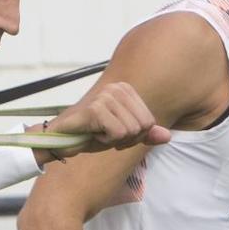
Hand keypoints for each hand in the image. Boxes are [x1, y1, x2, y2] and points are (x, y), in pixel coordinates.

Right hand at [34, 82, 169, 162]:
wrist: (61, 139)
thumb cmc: (92, 134)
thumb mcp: (124, 135)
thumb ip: (146, 134)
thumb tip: (168, 136)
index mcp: (126, 89)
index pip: (150, 122)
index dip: (133, 135)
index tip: (113, 132)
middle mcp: (116, 88)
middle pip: (143, 127)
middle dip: (126, 139)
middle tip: (105, 134)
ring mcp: (105, 96)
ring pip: (132, 131)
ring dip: (114, 140)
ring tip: (97, 133)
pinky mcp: (96, 108)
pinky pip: (118, 133)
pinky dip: (105, 141)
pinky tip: (92, 134)